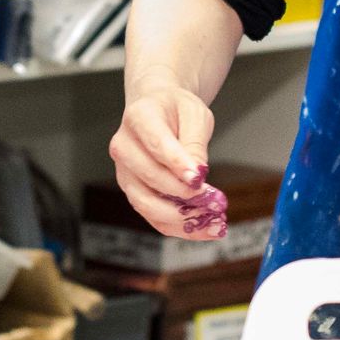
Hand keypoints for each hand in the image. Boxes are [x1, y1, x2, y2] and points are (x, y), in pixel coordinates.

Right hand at [109, 82, 225, 238]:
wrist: (158, 111)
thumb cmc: (177, 110)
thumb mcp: (195, 114)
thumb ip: (195, 143)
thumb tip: (197, 175)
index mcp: (138, 118)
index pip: (156, 143)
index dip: (176, 163)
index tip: (199, 179)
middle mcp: (124, 147)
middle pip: (150, 176)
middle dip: (184, 193)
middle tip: (215, 202)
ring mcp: (125, 173)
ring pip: (147, 204)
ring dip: (181, 218)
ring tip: (214, 222)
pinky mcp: (133, 192)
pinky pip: (153, 217)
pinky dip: (179, 227)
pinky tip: (205, 229)